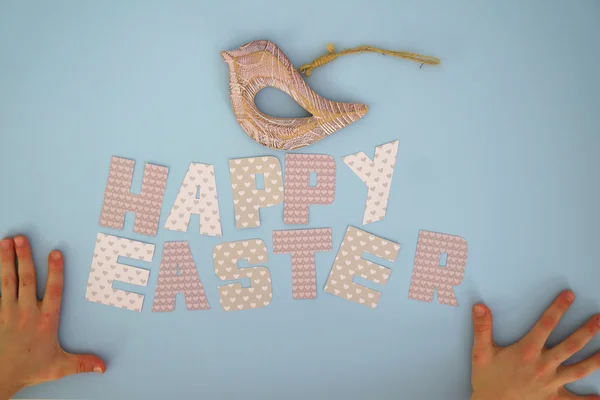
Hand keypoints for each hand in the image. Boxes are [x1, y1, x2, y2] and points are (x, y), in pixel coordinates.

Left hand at [0, 236, 105, 399]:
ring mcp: (8, 312)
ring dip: (6, 261)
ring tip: (5, 242)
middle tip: (21, 238)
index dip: (55, 271)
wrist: (0, 377)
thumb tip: (103, 366)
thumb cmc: (29, 369)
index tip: (55, 253)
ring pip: (8, 281)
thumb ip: (81, 363)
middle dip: (24, 257)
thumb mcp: (58, 367)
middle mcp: (26, 312)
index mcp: (46, 320)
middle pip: (26, 279)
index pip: (53, 290)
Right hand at [471, 290, 599, 399]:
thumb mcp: (480, 352)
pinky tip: (599, 398)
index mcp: (527, 351)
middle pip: (571, 345)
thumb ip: (482, 328)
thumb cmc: (487, 381)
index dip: (558, 308)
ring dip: (596, 359)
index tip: (569, 296)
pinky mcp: (553, 398)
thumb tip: (480, 307)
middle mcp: (543, 365)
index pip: (546, 324)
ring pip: (579, 369)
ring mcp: (551, 383)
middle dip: (587, 330)